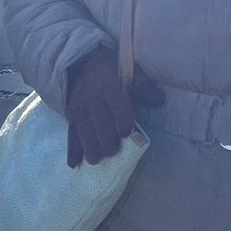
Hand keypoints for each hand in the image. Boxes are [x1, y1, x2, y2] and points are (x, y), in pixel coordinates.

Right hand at [64, 47, 136, 167]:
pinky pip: (71, 134)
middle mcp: (92, 98)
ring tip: (96, 161)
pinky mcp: (70, 116)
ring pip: (84, 131)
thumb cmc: (113, 74)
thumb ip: (144, 89)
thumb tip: (160, 101)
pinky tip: (74, 164)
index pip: (117, 107)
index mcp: (109, 86)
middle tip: (112, 152)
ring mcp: (79, 108)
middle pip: (100, 124)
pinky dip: (72, 150)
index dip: (123, 122)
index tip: (127, 133)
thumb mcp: (130, 75)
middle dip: (106, 141)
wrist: (84, 66)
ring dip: (89, 148)